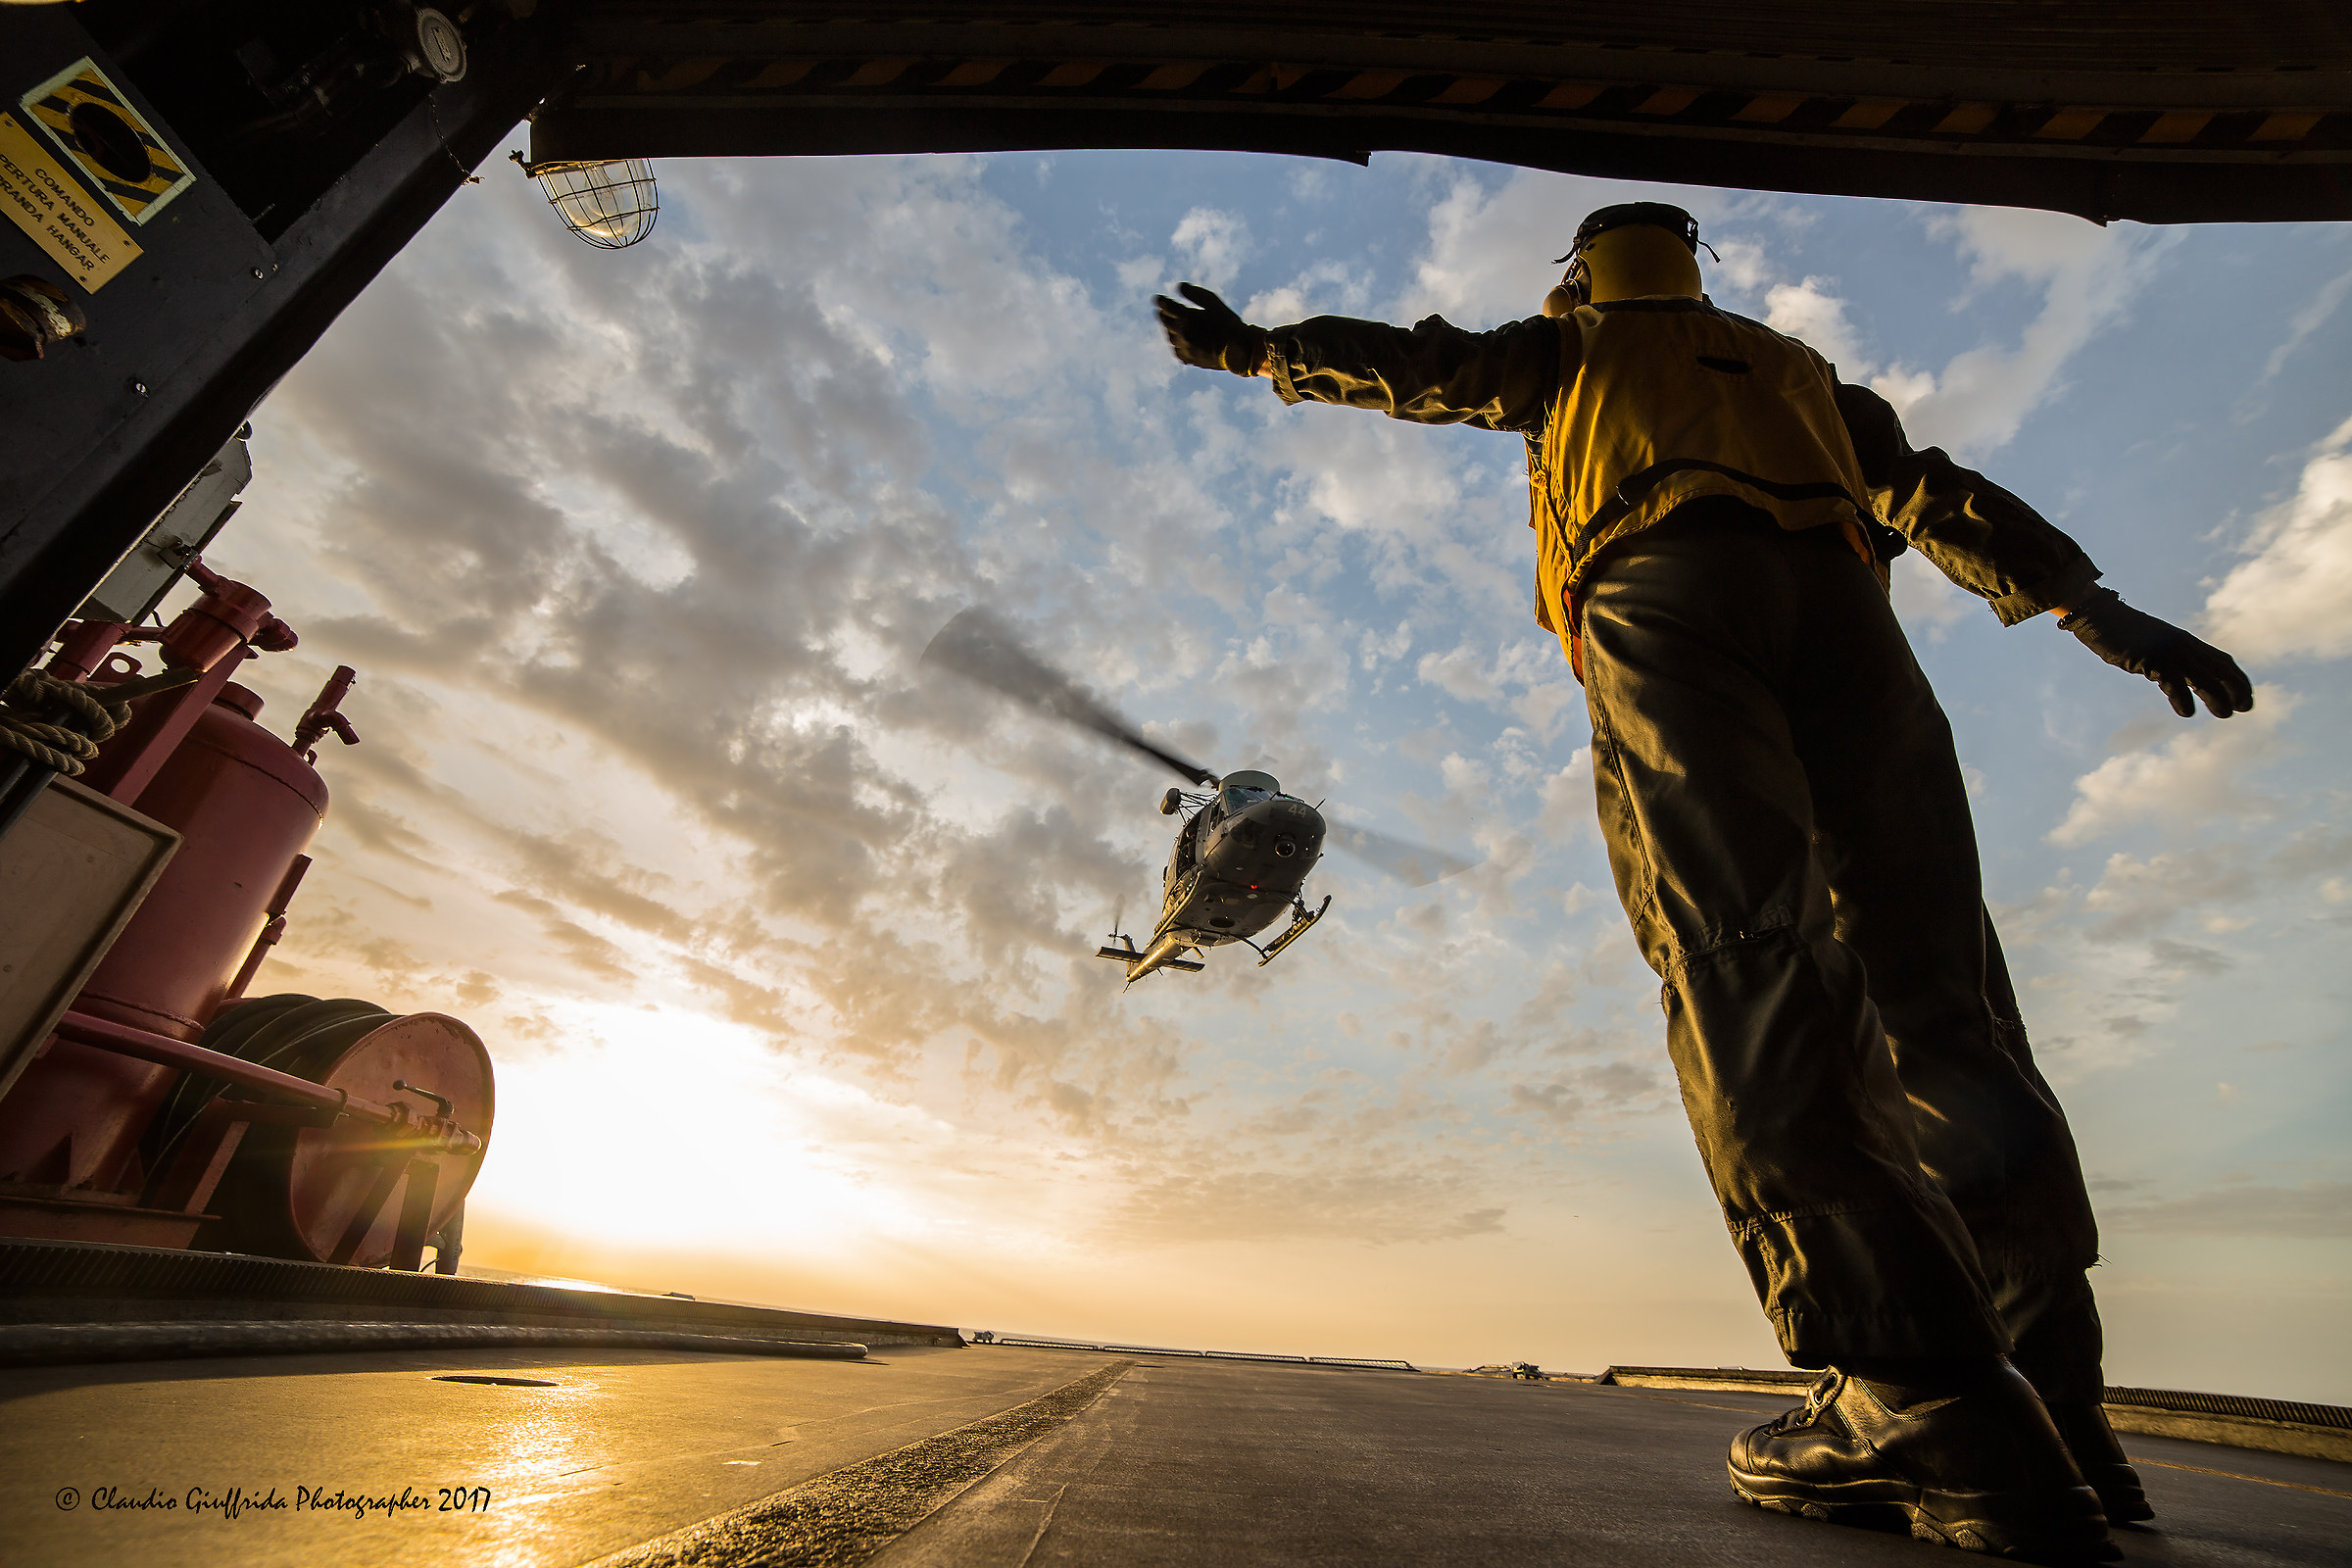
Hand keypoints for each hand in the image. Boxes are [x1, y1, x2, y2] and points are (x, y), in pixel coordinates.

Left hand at [1153, 282, 1266, 376]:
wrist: (1240, 350)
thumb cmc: (1228, 322)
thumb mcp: (1214, 302)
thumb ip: (1195, 294)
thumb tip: (1179, 286)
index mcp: (1186, 317)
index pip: (1166, 307)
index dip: (1161, 301)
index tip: (1158, 298)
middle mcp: (1181, 333)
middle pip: (1166, 322)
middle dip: (1163, 314)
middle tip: (1162, 310)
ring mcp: (1185, 348)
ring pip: (1171, 337)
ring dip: (1170, 329)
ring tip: (1171, 325)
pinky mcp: (1191, 359)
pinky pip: (1178, 351)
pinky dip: (1177, 345)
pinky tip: (1181, 342)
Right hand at [2059, 587, 2253, 717]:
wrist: (2098, 615)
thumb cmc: (2120, 631)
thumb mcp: (2150, 644)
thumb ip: (2165, 659)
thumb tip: (2171, 679)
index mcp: (2186, 641)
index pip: (2222, 660)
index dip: (2238, 679)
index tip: (2247, 697)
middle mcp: (2183, 645)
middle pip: (2220, 667)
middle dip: (2237, 688)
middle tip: (2245, 708)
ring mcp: (2168, 651)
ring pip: (2203, 675)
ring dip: (2217, 696)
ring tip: (2224, 714)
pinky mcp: (2150, 658)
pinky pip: (2173, 681)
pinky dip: (2183, 698)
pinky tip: (2187, 712)